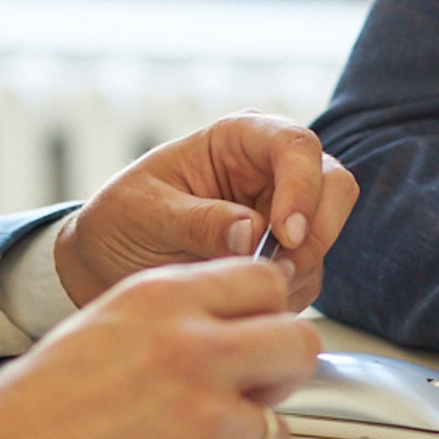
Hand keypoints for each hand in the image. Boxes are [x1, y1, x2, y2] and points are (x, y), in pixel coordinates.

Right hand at [0, 256, 319, 438]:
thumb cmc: (40, 406)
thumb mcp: (109, 324)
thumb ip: (181, 314)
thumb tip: (245, 323)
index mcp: (164, 299)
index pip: (265, 281)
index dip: (267, 314)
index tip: (256, 337)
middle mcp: (192, 349)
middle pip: (298, 346)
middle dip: (280, 375)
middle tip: (250, 394)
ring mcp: (203, 417)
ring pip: (274, 430)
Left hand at [55, 111, 359, 311]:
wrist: (105, 263)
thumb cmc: (121, 219)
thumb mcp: (146, 213)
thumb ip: (198, 221)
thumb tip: (252, 234)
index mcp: (239, 139)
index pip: (295, 145)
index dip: (302, 186)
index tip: (285, 234)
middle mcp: (271, 171)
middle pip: (333, 184)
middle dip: (317, 229)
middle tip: (281, 269)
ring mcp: (282, 214)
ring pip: (328, 233)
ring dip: (300, 267)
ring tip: (245, 288)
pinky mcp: (284, 257)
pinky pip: (310, 274)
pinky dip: (289, 293)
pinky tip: (245, 299)